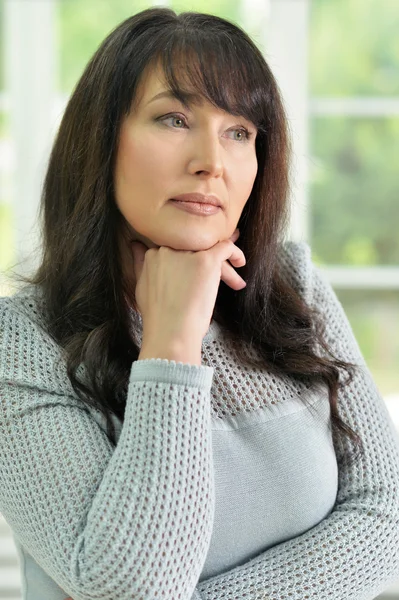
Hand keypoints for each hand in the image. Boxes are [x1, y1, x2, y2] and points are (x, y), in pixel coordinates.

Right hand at [130, 228, 245, 344]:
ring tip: (234, 273)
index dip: (190, 255)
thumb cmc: (158, 317)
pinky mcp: (206, 261)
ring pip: (211, 248)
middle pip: (195, 245)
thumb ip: (140, 263)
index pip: (177, 245)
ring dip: (223, 262)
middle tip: (220, 267)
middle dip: (207, 257)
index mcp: (153, 254)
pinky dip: (235, 253)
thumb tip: (135, 244)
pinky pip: (226, 247)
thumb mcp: (141, 285)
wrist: (171, 332)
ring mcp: (187, 254)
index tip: (198, 264)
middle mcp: (168, 249)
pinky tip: (240, 263)